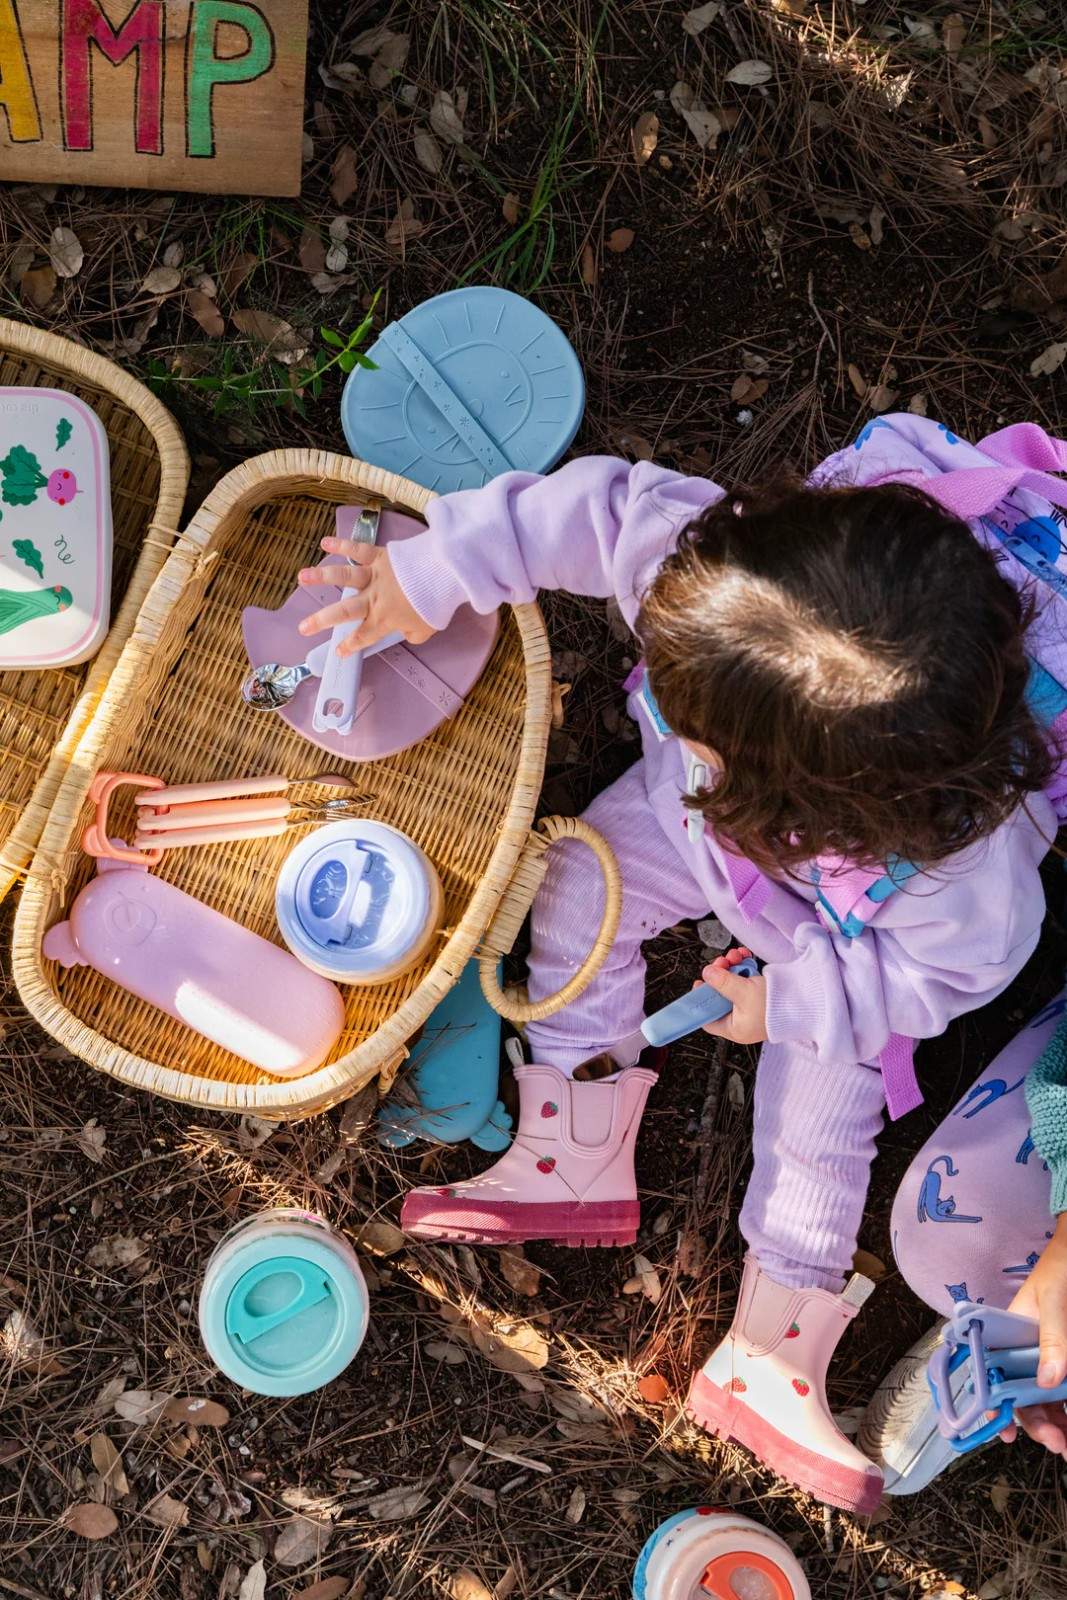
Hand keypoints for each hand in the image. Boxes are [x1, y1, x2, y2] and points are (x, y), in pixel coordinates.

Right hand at [297, 538, 433, 657]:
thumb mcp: (425, 630)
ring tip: (302, 577)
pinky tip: (325, 543)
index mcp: (384, 619)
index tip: (339, 652)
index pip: (363, 637)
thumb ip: (411, 634)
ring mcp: (375, 576)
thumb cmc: (435, 604)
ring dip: (321, 577)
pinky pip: (358, 550)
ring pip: (344, 578)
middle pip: (343, 612)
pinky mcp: (380, 557)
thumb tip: (405, 631)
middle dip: (321, 621)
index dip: (350, 646)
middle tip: (303, 627)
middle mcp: (373, 599)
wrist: (443, 575)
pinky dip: (342, 545)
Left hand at [698, 946, 768, 1044]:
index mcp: (735, 1028)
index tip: (700, 983)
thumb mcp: (743, 993)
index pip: (708, 1018)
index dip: (701, 1000)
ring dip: (732, 966)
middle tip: (721, 962)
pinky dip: (743, 966)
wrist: (807, 999)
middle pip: (720, 996)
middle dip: (720, 975)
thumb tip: (706, 974)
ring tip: (736, 955)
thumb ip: (722, 983)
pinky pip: (745, 978)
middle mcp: (741, 1019)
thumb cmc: (777, 1006)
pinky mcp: (760, 993)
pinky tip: (744, 955)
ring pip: (732, 983)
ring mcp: (750, 1005)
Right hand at [1001, 1213, 1066, 1454]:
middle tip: (1057, 1444)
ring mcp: (1043, 1356)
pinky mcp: (1061, 1359)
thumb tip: (1049, 1382)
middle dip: (1037, 1423)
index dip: (995, 1405)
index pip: (994, 1375)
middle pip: (1021, 1394)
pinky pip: (1060, 1389)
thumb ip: (1052, 1341)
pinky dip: (1064, 1409)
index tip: (1003, 1434)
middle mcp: (1021, 1349)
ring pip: (1042, 1397)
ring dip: (1054, 1422)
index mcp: (1005, 1333)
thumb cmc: (1060, 1270)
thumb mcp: (1055, 1304)